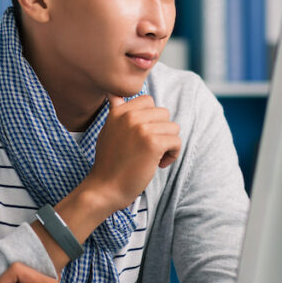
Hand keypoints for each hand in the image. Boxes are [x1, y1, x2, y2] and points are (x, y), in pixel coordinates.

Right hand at [81, 94, 180, 215]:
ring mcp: (141, 128)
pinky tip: (159, 164)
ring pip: (173, 127)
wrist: (106, 187)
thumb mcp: (108, 131)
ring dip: (168, 144)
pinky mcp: (153, 143)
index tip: (142, 136)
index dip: (151, 119)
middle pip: (164, 113)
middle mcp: (129, 116)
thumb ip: (116, 113)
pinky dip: (172, 155)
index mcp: (118, 111)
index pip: (148, 101)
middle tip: (149, 149)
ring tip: (154, 157)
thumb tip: (114, 95)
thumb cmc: (109, 162)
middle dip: (161, 131)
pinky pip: (176, 141)